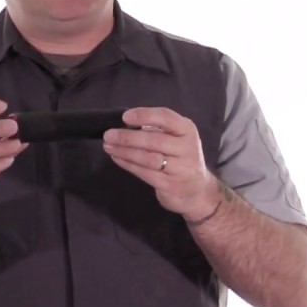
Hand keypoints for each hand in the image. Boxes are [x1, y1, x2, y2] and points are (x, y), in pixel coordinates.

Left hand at [102, 107, 220, 220]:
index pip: (166, 117)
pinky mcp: (170, 184)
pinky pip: (145, 173)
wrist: (197, 191)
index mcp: (187, 130)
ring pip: (148, 158)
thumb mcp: (176, 139)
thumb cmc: (181, 158)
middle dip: (128, 137)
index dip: (145, 115)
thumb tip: (126, 124)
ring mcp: (180, 168)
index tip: (125, 117)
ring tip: (109, 146)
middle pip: (154, 140)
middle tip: (108, 135)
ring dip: (125, 151)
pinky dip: (128, 164)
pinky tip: (117, 158)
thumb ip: (157, 130)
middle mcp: (187, 147)